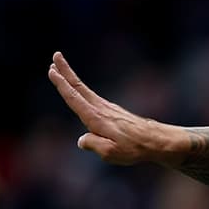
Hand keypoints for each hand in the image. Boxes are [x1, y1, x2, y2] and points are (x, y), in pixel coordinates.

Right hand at [47, 52, 177, 164]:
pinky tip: (80, 92)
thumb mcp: (110, 152)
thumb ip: (92, 144)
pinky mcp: (113, 112)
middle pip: (79, 87)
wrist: (157, 141)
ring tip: (61, 70)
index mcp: (96, 118)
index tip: (52, 71)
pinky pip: (92, 98)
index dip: (62, 84)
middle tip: (56, 56)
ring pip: (85, 91)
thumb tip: (81, 140)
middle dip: (66, 71)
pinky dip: (82, 90)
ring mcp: (108, 109)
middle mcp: (101, 109)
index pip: (75, 98)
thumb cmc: (134, 148)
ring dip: (72, 79)